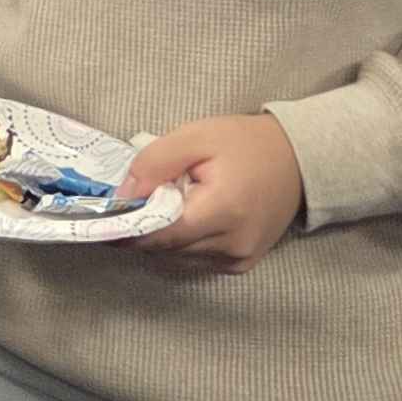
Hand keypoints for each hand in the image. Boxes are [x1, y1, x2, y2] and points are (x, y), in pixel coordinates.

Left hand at [119, 114, 305, 274]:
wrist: (297, 160)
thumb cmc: (244, 144)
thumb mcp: (195, 137)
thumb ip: (155, 163)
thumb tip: (124, 195)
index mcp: (223, 211)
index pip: (161, 234)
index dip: (129, 228)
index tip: (103, 218)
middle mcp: (233, 244)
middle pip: (167, 248)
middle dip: (143, 229)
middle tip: (128, 205)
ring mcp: (239, 259)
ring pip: (179, 257)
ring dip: (162, 237)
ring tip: (161, 206)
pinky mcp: (242, 264)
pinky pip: (197, 259)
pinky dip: (182, 243)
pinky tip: (184, 217)